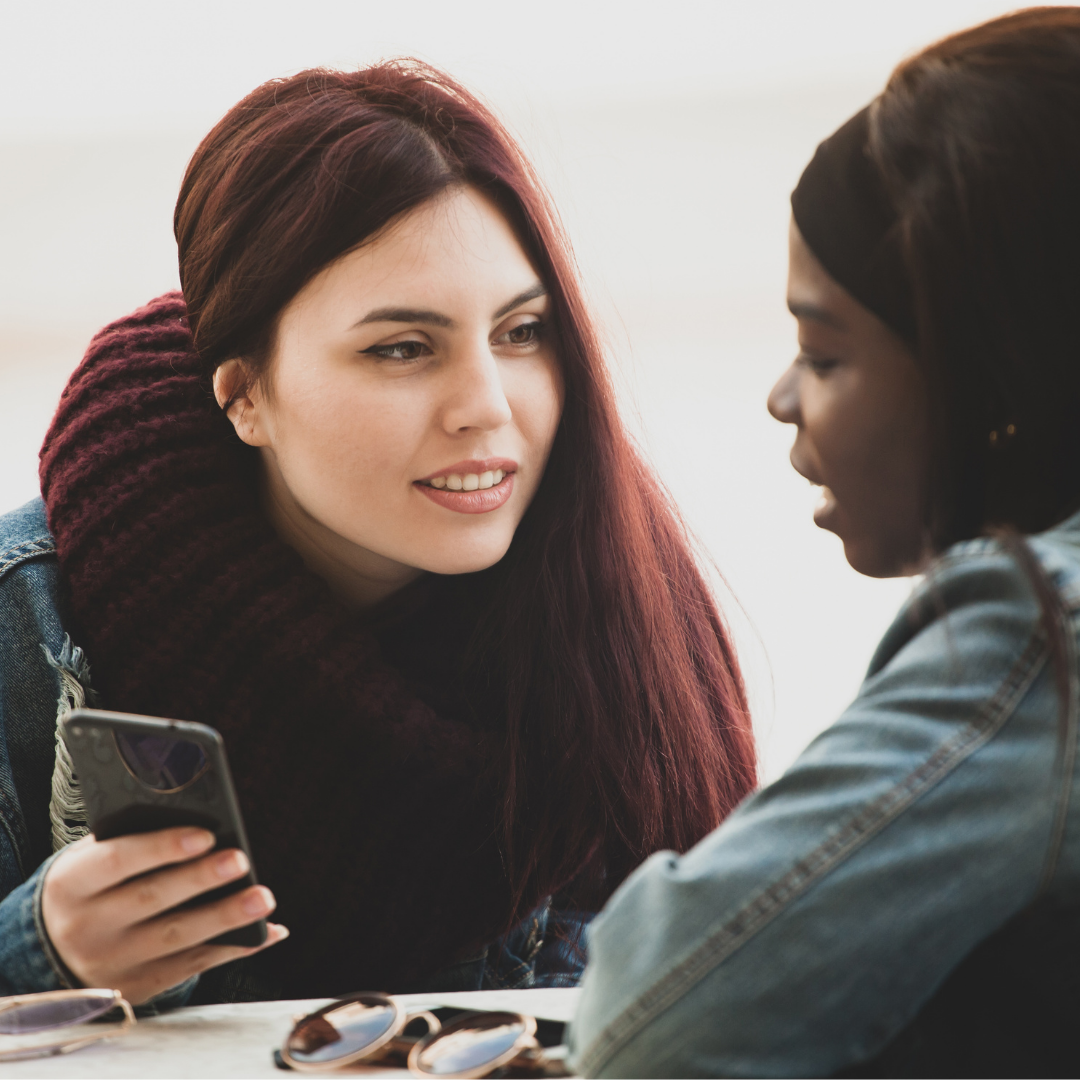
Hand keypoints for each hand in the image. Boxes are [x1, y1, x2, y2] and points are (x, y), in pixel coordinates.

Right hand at [41, 827, 287, 1003]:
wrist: (54, 949)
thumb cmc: (93, 886)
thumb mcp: (91, 859)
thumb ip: (132, 839)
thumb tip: (198, 822)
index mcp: (72, 883)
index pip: (117, 861)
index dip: (161, 847)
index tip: (205, 835)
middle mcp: (87, 926)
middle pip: (150, 899)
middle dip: (199, 879)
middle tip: (240, 860)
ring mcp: (113, 962)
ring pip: (176, 938)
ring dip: (225, 917)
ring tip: (263, 898)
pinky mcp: (139, 986)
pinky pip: (192, 966)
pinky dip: (232, 948)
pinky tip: (265, 932)